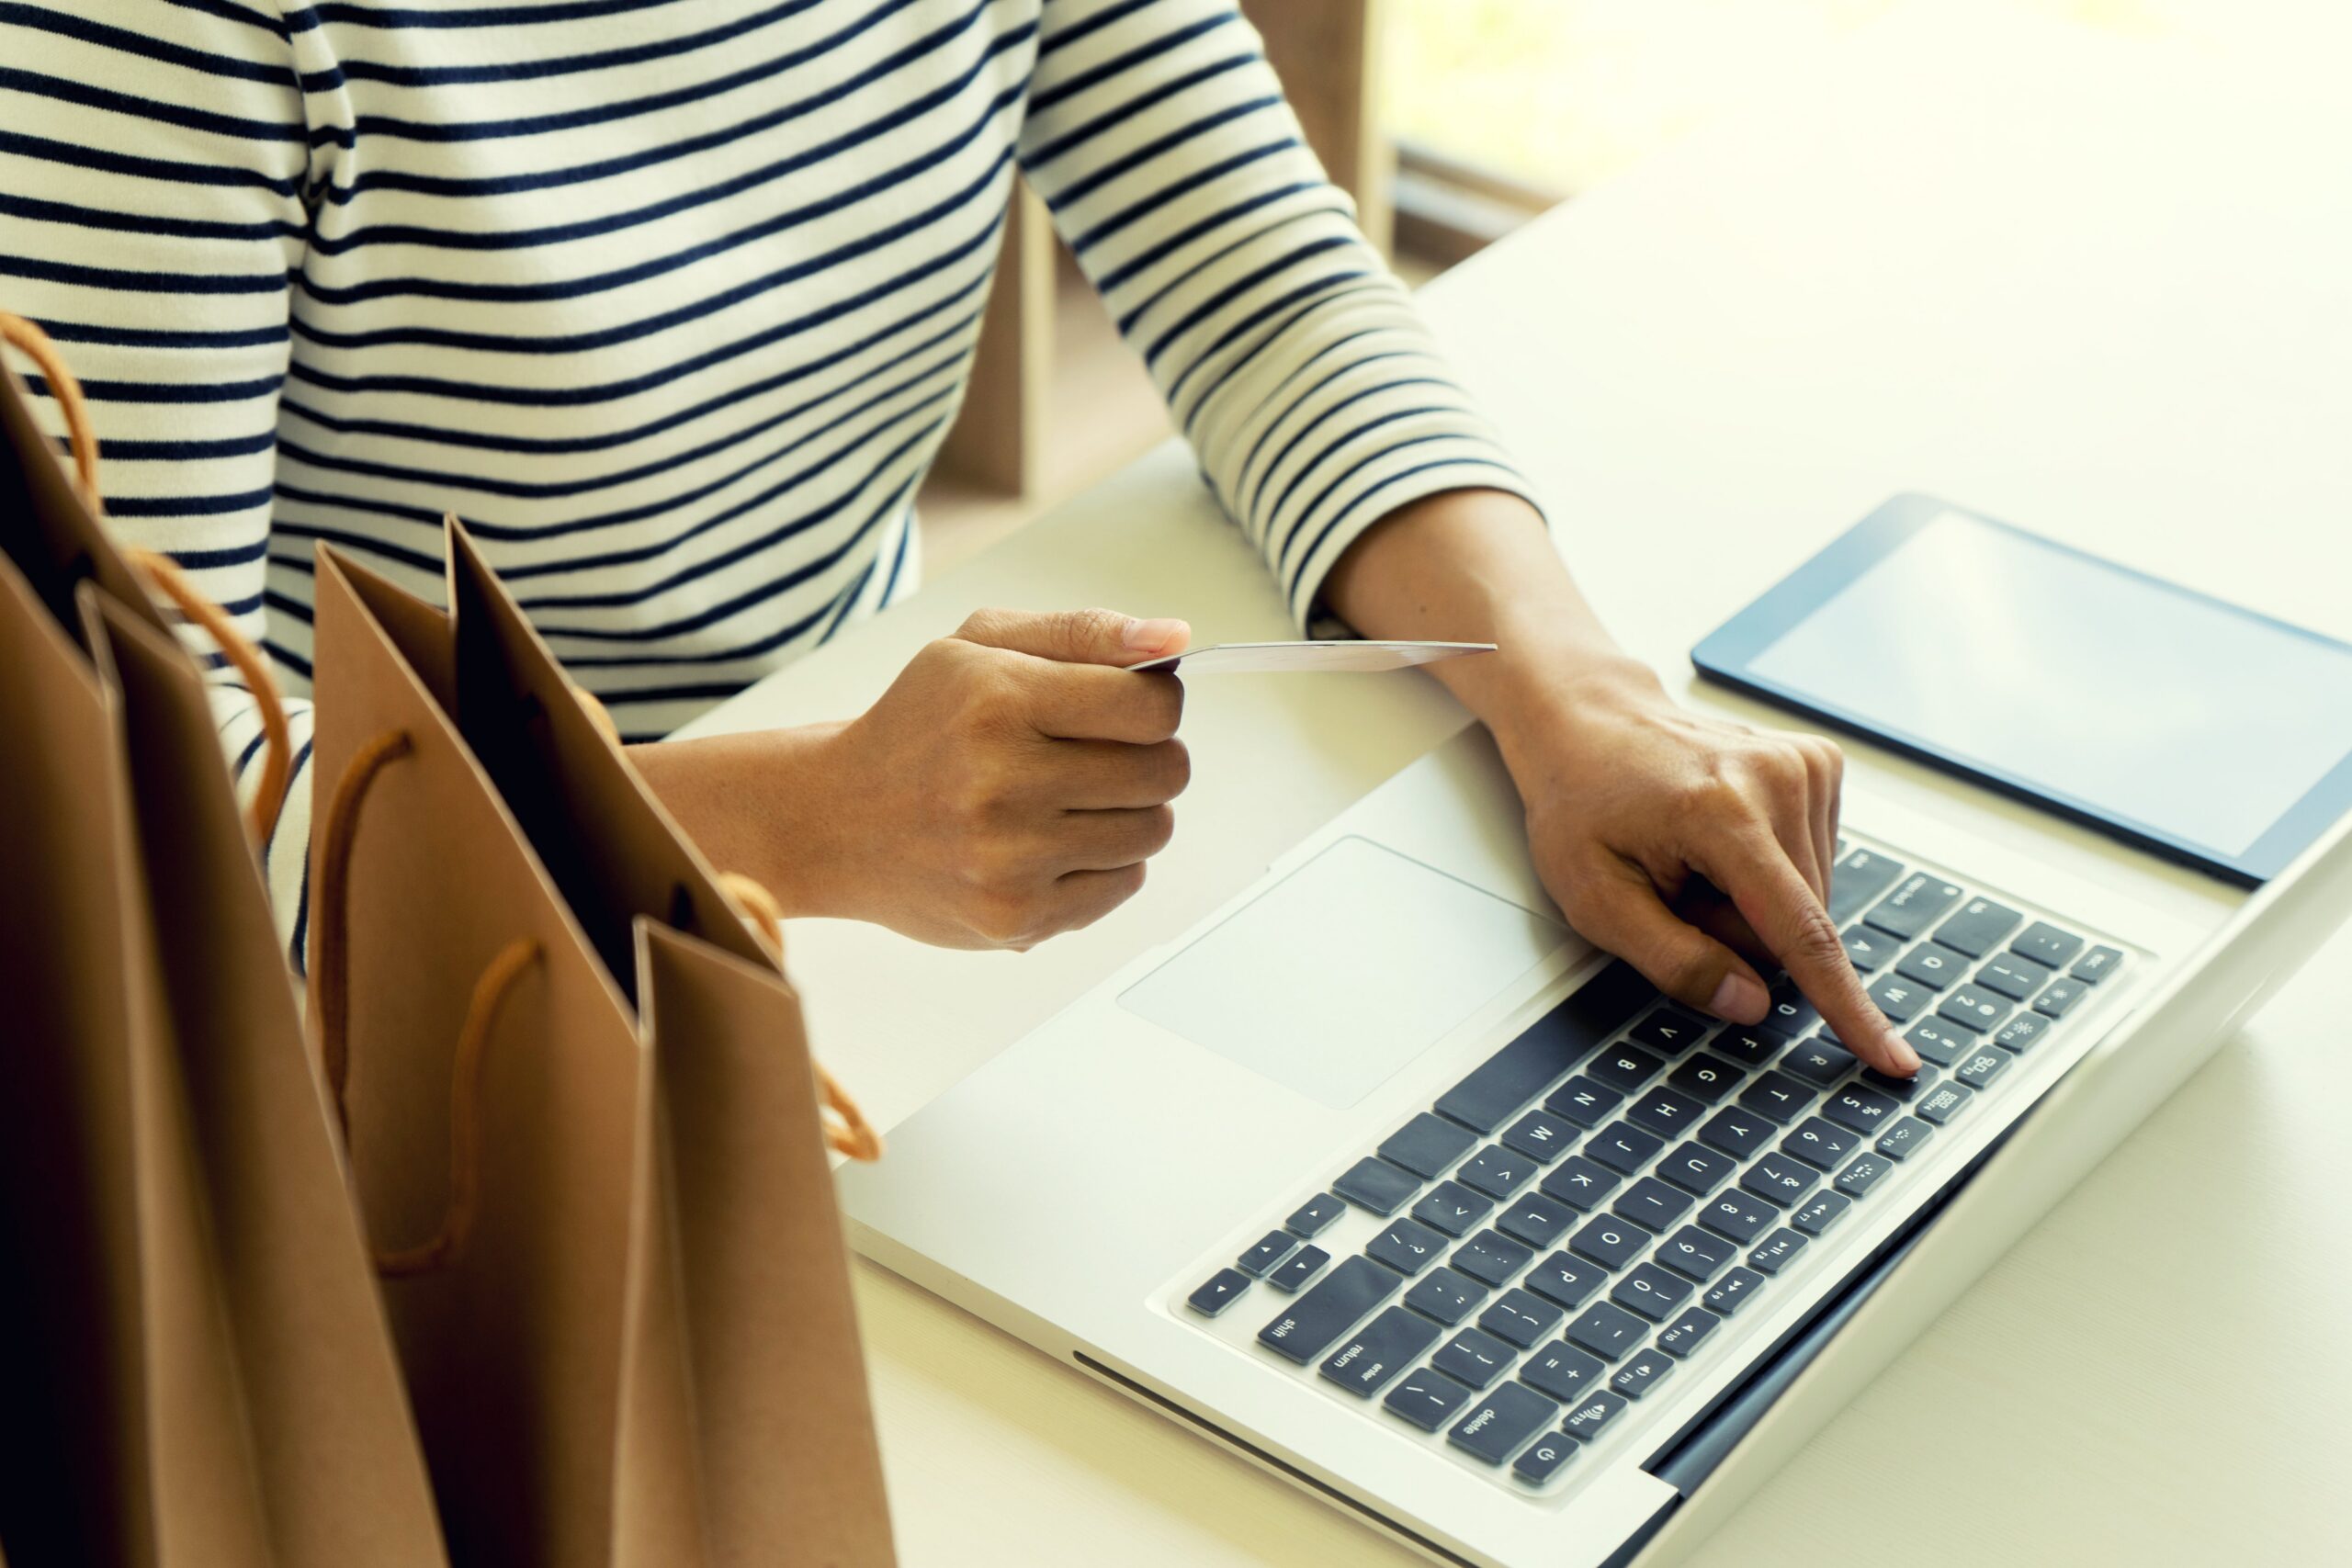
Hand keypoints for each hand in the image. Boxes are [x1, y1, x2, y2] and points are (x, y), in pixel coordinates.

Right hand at [633, 608, 1191, 948]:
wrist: (837, 820)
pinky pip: (1125, 883)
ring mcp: (1009, 859)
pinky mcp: (1016, 917)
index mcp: (998, 700)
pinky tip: (1055, 841)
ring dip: (1131, 810)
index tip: (1131, 705)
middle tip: (1100, 753)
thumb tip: (1176, 636)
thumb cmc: (919, 725)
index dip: (1157, 702)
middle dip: (1150, 755)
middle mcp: (1002, 782)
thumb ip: (1085, 632)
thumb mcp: (981, 645)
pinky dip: (1107, 860)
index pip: (1150, 706)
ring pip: (1153, 830)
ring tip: (1073, 798)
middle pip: (1163, 771)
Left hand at [1495, 658, 1918, 1075]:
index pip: (1801, 934)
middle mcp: (1778, 779)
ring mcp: (1805, 765)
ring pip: (1809, 899)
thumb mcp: (1595, 900)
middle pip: (1797, 927)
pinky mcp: (1818, 763)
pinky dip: (1768, 870)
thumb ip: (1672, 961)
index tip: (1893, 1059)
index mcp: (1721, 814)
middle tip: (1675, 890)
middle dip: (1738, 935)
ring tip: (1694, 857)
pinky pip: (1813, 862)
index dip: (1846, 1008)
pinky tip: (1724, 838)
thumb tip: (1751, 1005)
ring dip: (1751, 902)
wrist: (1587, 722)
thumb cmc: (1582, 805)